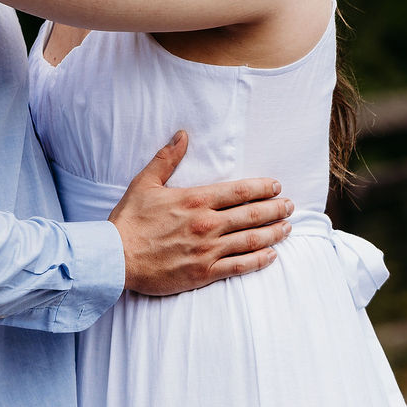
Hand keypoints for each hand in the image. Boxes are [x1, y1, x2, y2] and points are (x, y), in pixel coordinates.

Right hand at [110, 131, 294, 295]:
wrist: (116, 258)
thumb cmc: (129, 220)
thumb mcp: (144, 183)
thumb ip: (166, 158)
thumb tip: (182, 135)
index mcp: (195, 200)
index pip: (239, 191)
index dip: (262, 188)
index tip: (276, 186)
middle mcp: (207, 224)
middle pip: (252, 215)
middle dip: (276, 209)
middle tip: (290, 206)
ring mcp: (208, 250)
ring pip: (252, 240)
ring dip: (274, 233)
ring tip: (288, 228)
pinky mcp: (204, 272)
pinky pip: (240, 266)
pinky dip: (260, 260)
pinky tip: (272, 255)